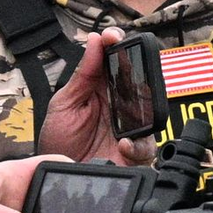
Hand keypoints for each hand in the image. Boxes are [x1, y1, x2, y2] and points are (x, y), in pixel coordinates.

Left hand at [38, 27, 157, 165]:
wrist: (61, 175)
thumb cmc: (60, 142)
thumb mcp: (65, 103)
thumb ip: (83, 74)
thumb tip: (95, 41)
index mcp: (104, 89)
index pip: (118, 60)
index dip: (119, 44)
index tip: (113, 37)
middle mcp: (122, 105)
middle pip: (141, 80)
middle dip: (138, 71)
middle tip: (127, 66)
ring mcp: (132, 126)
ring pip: (152, 110)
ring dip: (140, 108)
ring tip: (125, 111)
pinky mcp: (137, 150)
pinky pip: (148, 144)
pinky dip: (137, 143)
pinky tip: (123, 143)